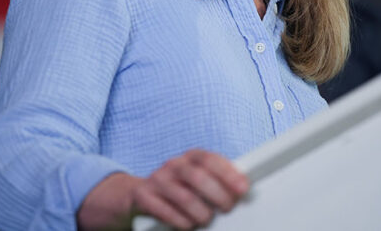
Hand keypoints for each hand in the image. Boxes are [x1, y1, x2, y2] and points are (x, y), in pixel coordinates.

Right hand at [77, 149, 249, 229]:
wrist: (137, 196)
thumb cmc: (178, 189)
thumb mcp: (196, 180)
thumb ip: (217, 182)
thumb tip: (243, 191)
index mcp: (190, 157)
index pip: (210, 159)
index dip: (228, 173)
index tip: (243, 188)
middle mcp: (173, 165)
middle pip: (197, 176)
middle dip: (217, 194)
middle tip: (227, 207)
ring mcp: (156, 180)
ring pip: (183, 196)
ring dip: (199, 211)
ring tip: (206, 219)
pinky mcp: (143, 197)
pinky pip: (164, 210)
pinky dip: (180, 221)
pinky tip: (188, 224)